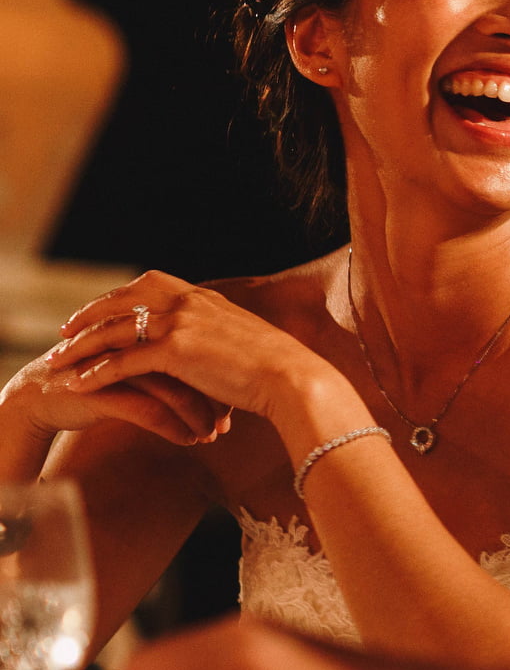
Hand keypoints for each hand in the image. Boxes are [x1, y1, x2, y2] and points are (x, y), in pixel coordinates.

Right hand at [0, 339, 228, 447]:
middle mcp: (137, 342)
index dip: (219, 375)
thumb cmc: (100, 379)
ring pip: (173, 389)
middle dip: (213, 397)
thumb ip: (174, 361)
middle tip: (228, 421)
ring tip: (210, 435)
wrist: (45, 395)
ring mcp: (120, 364)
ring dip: (196, 416)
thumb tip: (218, 380)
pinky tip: (188, 440)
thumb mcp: (141, 366)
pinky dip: (173, 427)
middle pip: (191, 367)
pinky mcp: (102, 390)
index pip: (199, 349)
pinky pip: (148, 411)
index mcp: (150, 327)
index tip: (237, 400)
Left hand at [52, 271, 339, 423]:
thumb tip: (212, 355)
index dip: (119, 296)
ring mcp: (182, 323)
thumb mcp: (246, 343)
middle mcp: (191, 302)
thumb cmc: (277, 370)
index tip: (100, 310)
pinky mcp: (176, 351)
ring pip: (116, 330)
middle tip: (65, 330)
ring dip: (81, 346)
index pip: (151, 285)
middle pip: (124, 298)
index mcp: (207, 298)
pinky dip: (97, 373)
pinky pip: (124, 360)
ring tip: (57, 360)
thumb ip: (219, 339)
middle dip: (90, 314)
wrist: (292, 378)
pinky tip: (79, 385)